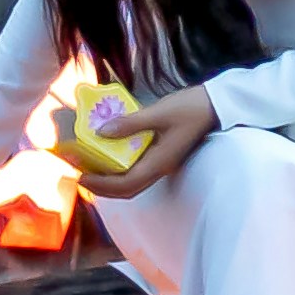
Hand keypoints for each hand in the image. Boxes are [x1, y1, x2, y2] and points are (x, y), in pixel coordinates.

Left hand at [55, 77, 222, 191]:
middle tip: (79, 174)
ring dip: (109, 178)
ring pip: (131, 181)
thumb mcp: (159, 113)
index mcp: (159, 163)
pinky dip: (118, 166)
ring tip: (88, 166)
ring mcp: (160, 162)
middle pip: (127, 189)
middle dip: (102, 186)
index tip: (81, 176)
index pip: (126, 184)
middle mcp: (159, 167)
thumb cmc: (189, 109)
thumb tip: (101, 132)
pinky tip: (107, 152)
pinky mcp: (161, 154)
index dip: (101, 184)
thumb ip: (130, 123)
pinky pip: (136, 168)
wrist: (215, 105)